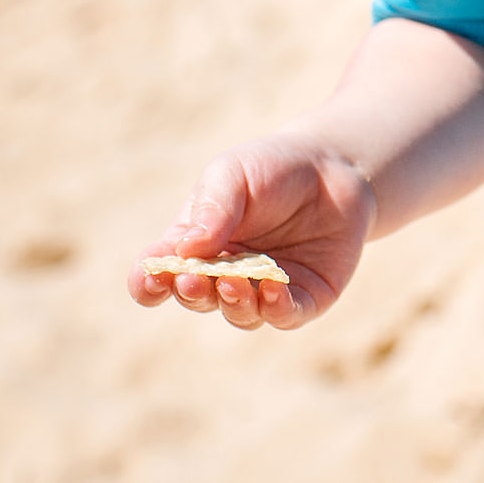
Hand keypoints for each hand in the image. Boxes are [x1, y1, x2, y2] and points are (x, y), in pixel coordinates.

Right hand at [127, 131, 376, 330]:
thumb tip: (184, 251)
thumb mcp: (234, 173)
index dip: (147, 282)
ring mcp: (262, 289)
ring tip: (233, 282)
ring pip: (239, 313)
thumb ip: (212, 208)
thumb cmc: (273, 168)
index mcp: (194, 245)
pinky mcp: (303, 298)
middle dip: (191, 293)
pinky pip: (284, 315)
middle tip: (193, 279)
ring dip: (232, 302)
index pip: (158, 274)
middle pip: (196, 298)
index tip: (150, 278)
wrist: (336, 168)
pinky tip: (272, 290)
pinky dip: (275, 308)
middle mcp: (224, 274)